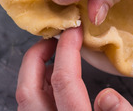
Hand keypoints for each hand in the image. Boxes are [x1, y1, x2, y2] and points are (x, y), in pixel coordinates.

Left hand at [16, 27, 132, 110]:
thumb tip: (107, 95)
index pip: (63, 81)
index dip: (67, 50)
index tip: (74, 30)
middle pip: (27, 90)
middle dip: (36, 57)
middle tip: (53, 40)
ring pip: (24, 100)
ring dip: (35, 75)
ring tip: (54, 59)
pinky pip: (31, 108)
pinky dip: (37, 91)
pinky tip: (54, 85)